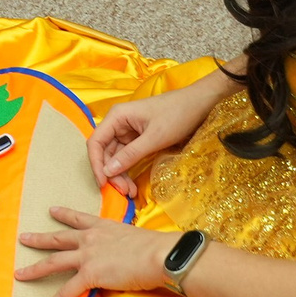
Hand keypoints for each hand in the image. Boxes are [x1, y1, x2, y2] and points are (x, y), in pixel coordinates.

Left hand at [15, 209, 172, 296]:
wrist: (158, 255)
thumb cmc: (155, 247)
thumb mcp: (135, 238)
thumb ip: (124, 244)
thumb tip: (127, 253)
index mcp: (103, 227)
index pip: (79, 219)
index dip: (64, 214)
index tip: (51, 210)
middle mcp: (90, 238)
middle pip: (58, 239)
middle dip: (39, 239)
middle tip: (23, 237)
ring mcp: (87, 256)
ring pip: (53, 262)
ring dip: (34, 269)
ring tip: (19, 274)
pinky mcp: (89, 275)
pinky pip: (66, 292)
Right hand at [86, 82, 218, 192]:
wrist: (200, 104)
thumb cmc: (177, 115)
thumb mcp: (154, 137)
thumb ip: (130, 155)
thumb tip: (107, 171)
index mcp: (117, 117)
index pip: (96, 142)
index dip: (96, 164)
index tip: (102, 183)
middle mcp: (118, 123)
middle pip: (105, 152)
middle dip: (111, 173)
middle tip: (123, 191)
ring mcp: (128, 131)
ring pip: (116, 157)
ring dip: (120, 175)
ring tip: (130, 191)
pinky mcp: (138, 139)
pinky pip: (127, 156)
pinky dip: (129, 170)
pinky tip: (133, 184)